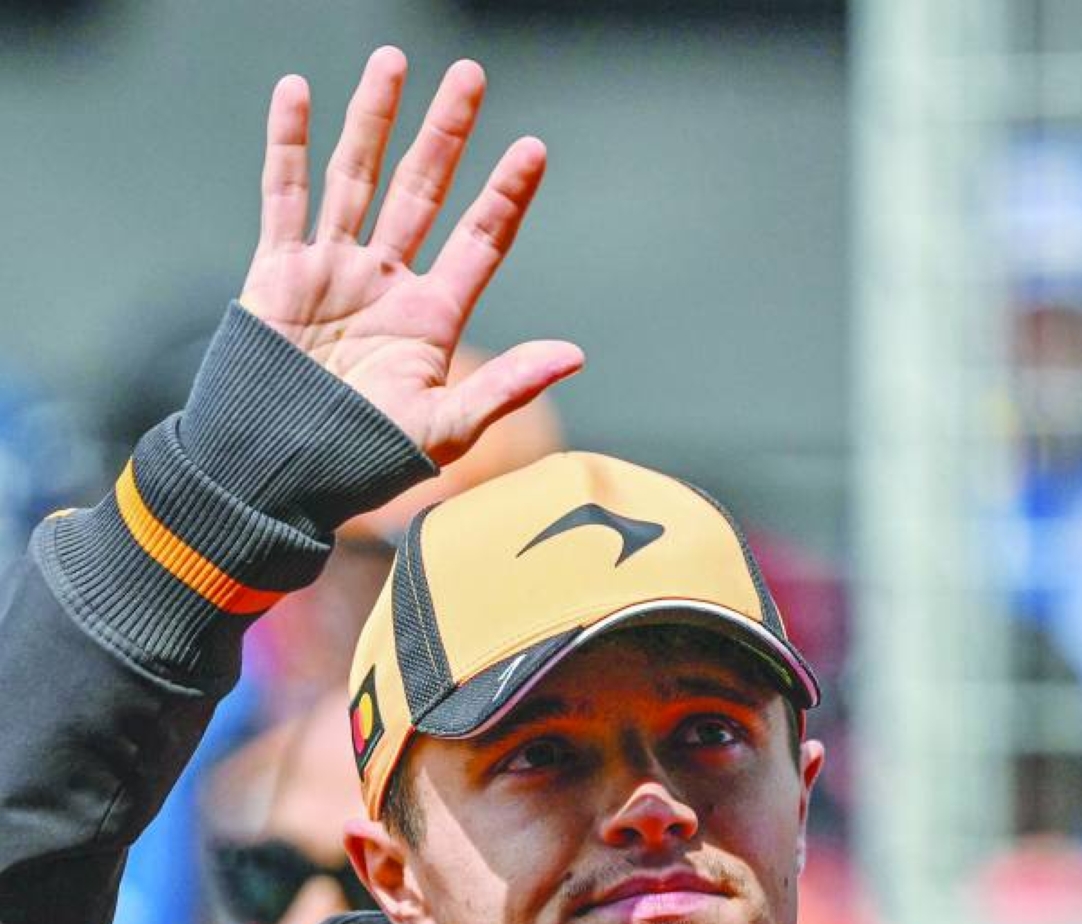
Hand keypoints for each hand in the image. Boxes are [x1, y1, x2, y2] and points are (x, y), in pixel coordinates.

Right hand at [239, 47, 583, 465]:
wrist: (276, 474)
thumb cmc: (361, 462)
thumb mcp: (445, 428)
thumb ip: (508, 386)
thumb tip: (574, 354)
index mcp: (430, 319)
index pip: (479, 242)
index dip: (505, 196)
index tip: (531, 149)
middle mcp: (385, 285)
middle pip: (422, 191)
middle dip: (445, 134)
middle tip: (470, 76)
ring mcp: (332, 272)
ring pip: (356, 178)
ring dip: (374, 120)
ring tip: (393, 62)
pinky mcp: (280, 273)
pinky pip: (284, 197)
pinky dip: (287, 144)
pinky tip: (298, 93)